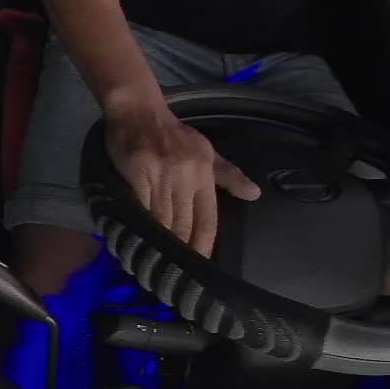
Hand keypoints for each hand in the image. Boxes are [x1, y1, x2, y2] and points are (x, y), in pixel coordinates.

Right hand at [105, 105, 260, 256]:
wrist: (140, 112)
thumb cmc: (174, 134)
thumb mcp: (207, 151)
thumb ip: (228, 176)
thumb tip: (254, 195)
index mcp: (203, 175)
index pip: (206, 222)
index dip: (202, 248)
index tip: (198, 268)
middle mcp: (185, 179)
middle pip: (184, 226)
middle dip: (180, 252)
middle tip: (175, 276)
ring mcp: (160, 177)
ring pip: (162, 222)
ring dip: (158, 245)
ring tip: (156, 267)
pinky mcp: (137, 176)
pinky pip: (140, 209)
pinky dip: (138, 228)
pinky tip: (135, 243)